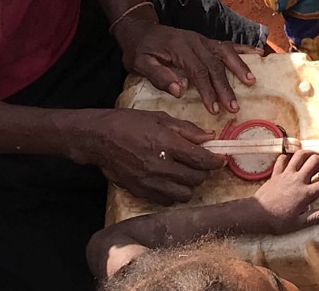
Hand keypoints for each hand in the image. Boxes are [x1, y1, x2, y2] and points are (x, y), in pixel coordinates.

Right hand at [88, 109, 222, 204]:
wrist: (98, 139)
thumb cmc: (128, 123)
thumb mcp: (159, 118)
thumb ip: (186, 129)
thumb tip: (209, 137)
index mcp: (167, 143)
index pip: (201, 159)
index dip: (216, 161)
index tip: (220, 159)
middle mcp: (160, 165)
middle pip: (196, 179)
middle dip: (203, 172)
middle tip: (200, 164)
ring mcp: (150, 182)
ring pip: (184, 194)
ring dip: (189, 186)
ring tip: (184, 175)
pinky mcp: (141, 192)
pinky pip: (167, 201)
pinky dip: (173, 194)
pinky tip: (169, 182)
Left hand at [114, 16, 260, 115]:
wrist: (139, 29)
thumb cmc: (139, 50)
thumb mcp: (140, 64)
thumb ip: (159, 77)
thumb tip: (179, 91)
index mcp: (180, 48)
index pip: (198, 72)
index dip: (208, 91)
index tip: (215, 109)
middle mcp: (195, 41)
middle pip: (215, 65)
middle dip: (226, 87)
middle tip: (234, 107)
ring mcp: (203, 39)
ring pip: (226, 53)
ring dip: (240, 68)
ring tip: (251, 83)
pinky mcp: (207, 40)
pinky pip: (228, 44)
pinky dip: (244, 50)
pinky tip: (258, 54)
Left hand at [249, 150, 318, 233]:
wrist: (255, 215)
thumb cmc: (277, 222)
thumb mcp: (298, 224)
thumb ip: (316, 218)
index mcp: (305, 194)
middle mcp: (297, 180)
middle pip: (315, 161)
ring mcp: (286, 174)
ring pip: (300, 154)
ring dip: (309, 155)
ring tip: (312, 163)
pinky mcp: (275, 173)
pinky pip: (283, 158)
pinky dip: (290, 157)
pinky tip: (293, 163)